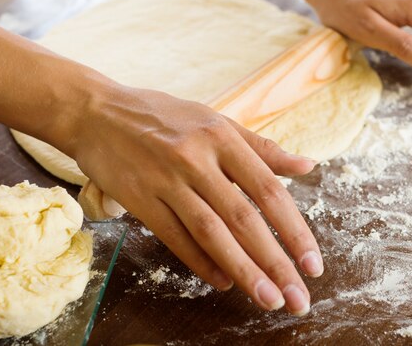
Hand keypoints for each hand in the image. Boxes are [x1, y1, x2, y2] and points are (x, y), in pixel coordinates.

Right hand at [69, 83, 322, 315]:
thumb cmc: (163, 116)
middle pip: (243, 219)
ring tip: (268, 299)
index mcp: (222, 136)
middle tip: (298, 298)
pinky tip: (223, 282)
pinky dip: (200, 262)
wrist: (98, 112)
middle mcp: (197, 158)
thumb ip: (261, 147)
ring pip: (210, 233)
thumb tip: (308, 165)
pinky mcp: (139, 198)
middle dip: (275, 262)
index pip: (268, 191)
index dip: (294, 231)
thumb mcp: (215, 120)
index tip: (313, 263)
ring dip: (242, 271)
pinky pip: (174, 236)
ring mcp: (166, 179)